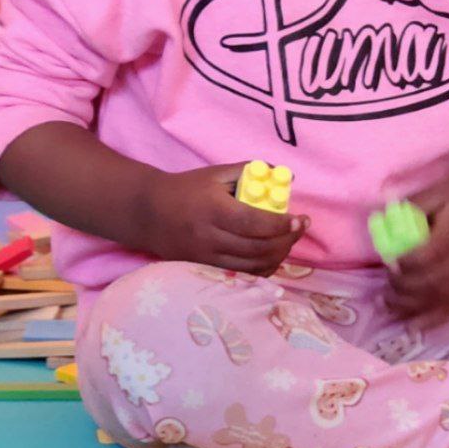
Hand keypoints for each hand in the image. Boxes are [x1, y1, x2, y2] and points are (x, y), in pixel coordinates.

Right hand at [139, 161, 307, 274]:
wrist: (148, 213)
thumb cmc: (187, 189)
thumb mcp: (216, 174)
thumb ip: (248, 172)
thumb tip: (283, 173)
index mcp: (213, 209)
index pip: (253, 222)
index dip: (280, 224)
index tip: (299, 219)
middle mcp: (209, 237)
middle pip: (256, 248)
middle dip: (286, 240)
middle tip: (300, 228)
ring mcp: (205, 257)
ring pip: (251, 265)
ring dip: (277, 255)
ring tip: (289, 239)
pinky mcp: (203, 269)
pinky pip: (240, 275)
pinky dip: (262, 268)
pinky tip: (272, 255)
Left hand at [383, 170, 448, 321]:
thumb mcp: (440, 191)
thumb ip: (413, 206)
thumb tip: (384, 221)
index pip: (428, 256)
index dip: (405, 264)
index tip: (390, 262)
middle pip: (433, 282)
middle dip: (404, 289)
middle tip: (385, 287)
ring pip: (442, 298)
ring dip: (413, 307)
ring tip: (390, 307)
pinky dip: (433, 318)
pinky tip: (415, 325)